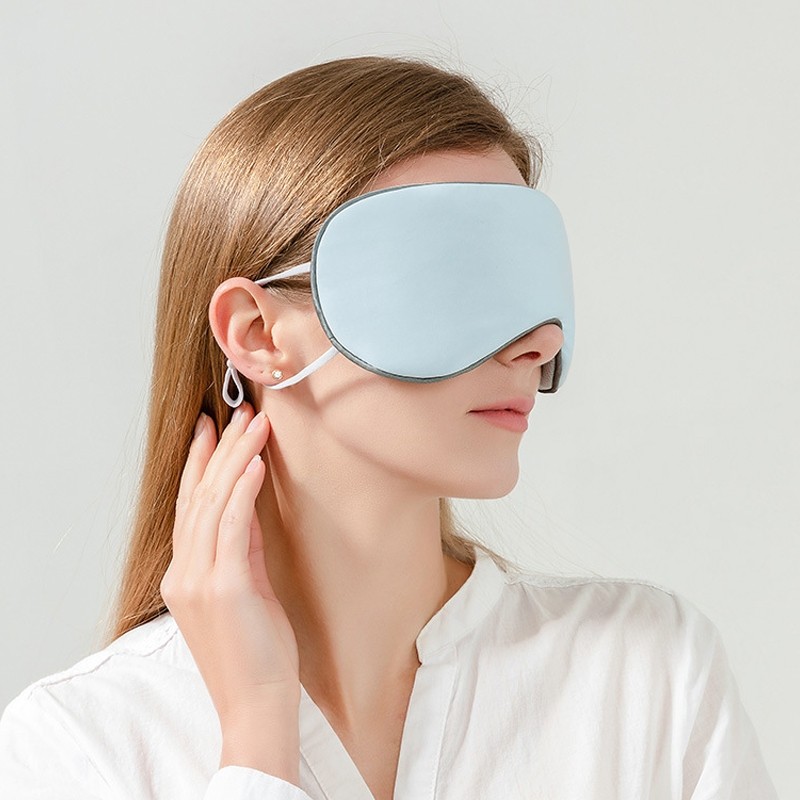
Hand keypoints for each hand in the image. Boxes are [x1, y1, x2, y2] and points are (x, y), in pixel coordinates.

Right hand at [160, 402, 299, 730]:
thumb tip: (250, 505)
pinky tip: (254, 463)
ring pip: (213, 503)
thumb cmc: (256, 653)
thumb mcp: (245, 590)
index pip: (190, 506)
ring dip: (235, 458)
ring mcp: (199, 579)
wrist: (257, 704)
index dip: (198, 463)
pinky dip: (242, 491)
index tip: (208, 429)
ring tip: (254, 424)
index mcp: (184, 575)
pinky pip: (232, 526)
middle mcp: (184, 572)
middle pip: (199, 496)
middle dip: (219, 449)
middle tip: (236, 412)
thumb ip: (242, 549)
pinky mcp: (224, 587)